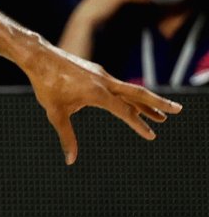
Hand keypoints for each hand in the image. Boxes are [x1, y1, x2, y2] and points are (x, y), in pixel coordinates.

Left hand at [23, 43, 181, 164]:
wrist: (39, 57)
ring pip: (129, 90)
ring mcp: (102, 75)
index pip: (124, 111)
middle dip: (158, 103)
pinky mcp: (97, 72)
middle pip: (138, 93)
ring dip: (146, 102)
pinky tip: (133, 103)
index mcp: (98, 92)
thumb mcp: (55, 113)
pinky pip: (119, 86)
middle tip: (177, 111)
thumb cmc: (46, 85)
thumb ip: (66, 136)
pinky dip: (130, 96)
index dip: (138, 125)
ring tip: (160, 115)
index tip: (151, 135)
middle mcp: (105, 82)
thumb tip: (70, 160)